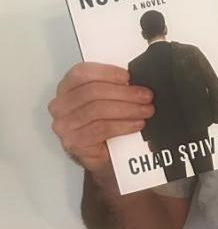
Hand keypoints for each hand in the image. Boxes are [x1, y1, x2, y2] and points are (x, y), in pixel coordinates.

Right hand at [48, 63, 153, 182]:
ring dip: (127, 109)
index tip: (128, 77)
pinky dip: (123, 125)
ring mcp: (64, 125)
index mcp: (66, 88)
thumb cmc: (102, 124)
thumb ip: (112, 87)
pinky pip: (101, 129)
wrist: (102, 156)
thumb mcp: (106, 100)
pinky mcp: (73, 142)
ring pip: (98, 110)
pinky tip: (136, 124)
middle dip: (124, 93)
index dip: (106, 72)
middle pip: (92, 92)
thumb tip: (134, 82)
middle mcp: (60, 105)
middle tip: (145, 96)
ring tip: (145, 110)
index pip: (82, 73)